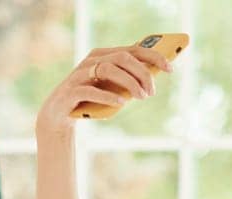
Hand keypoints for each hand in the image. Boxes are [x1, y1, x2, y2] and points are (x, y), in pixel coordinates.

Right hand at [34, 46, 167, 138]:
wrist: (60, 116)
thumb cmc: (91, 100)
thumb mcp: (112, 88)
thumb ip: (128, 80)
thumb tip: (153, 79)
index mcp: (104, 55)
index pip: (133, 50)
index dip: (154, 57)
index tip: (171, 68)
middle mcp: (92, 60)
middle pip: (123, 57)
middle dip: (142, 73)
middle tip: (152, 92)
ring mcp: (80, 74)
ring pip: (109, 69)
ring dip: (129, 83)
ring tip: (141, 97)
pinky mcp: (71, 91)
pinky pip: (92, 89)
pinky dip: (109, 95)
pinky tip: (122, 102)